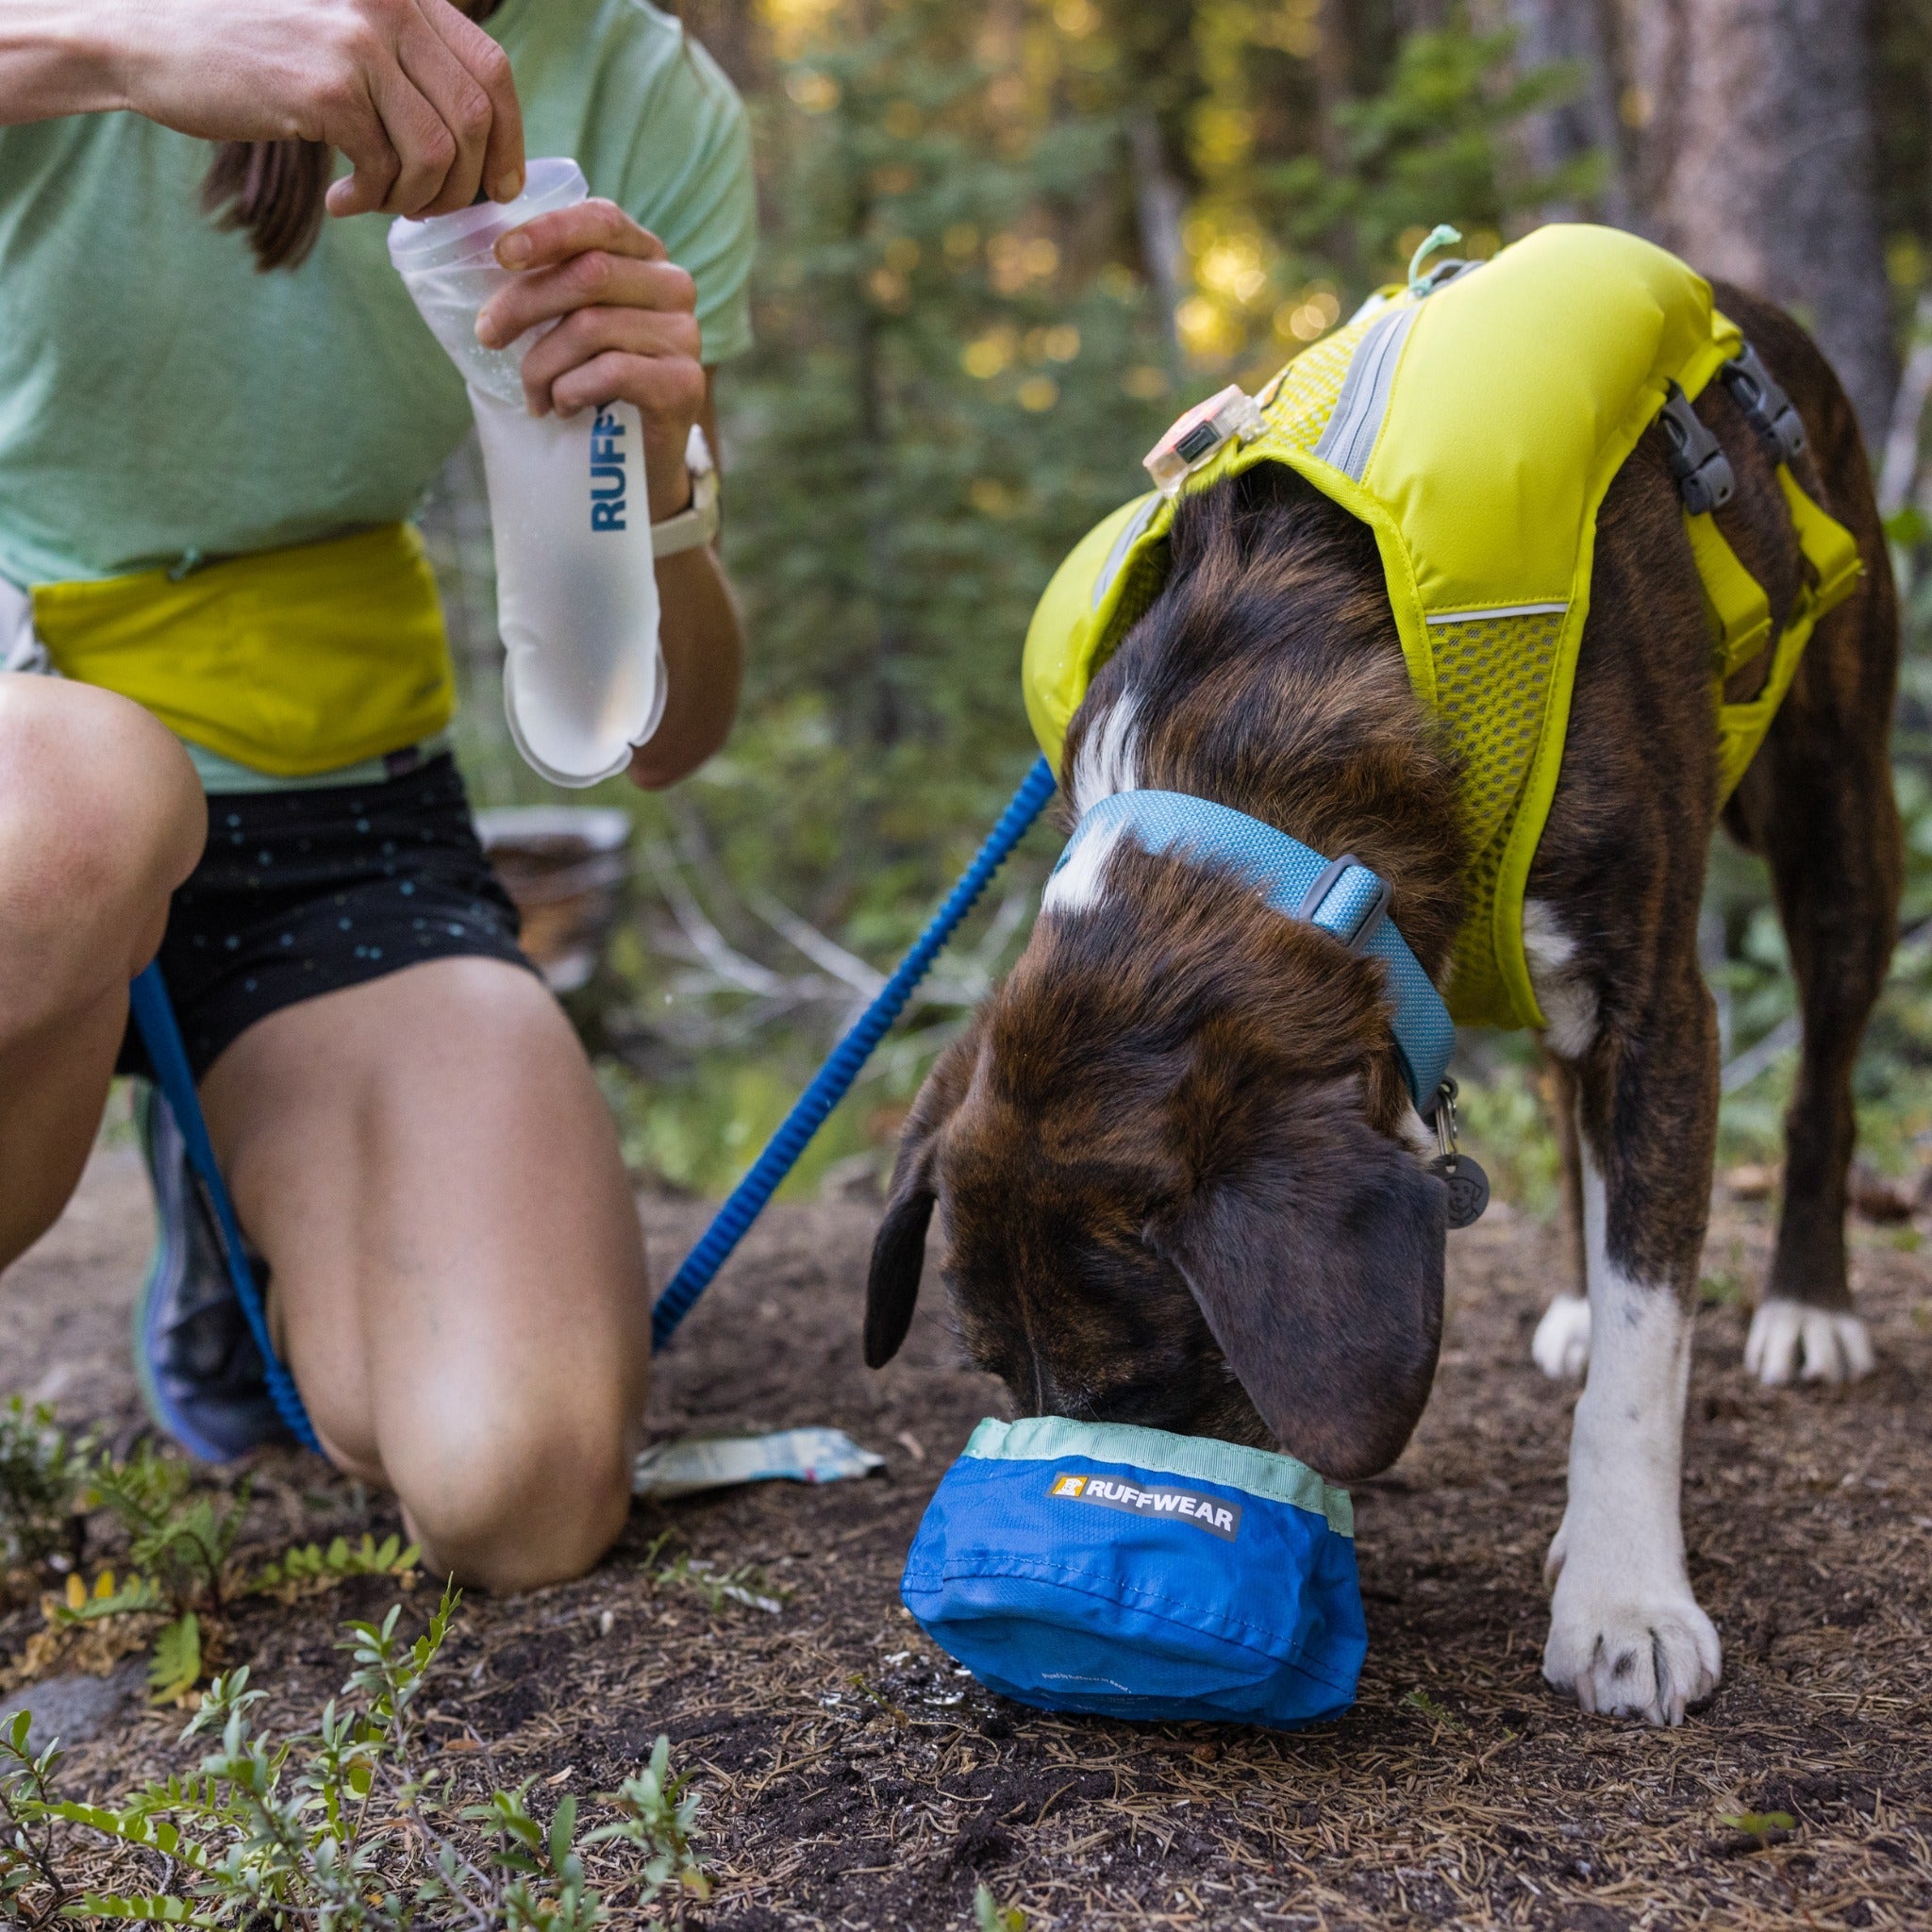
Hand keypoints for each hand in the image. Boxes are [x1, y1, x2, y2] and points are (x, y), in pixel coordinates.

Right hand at [95, 0, 523, 215]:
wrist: (155, 40)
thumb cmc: (256, 49)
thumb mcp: (344, 35)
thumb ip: (407, 66)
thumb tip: (482, 143)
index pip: (493, 70)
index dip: (510, 139)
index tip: (500, 185)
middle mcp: (388, 8)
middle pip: (478, 118)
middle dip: (468, 183)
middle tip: (429, 207)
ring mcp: (356, 46)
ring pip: (440, 153)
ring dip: (418, 198)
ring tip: (381, 202)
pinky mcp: (325, 92)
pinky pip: (387, 170)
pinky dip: (375, 200)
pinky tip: (343, 201)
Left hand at [475, 199, 705, 520]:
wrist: (643, 455)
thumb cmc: (597, 378)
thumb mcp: (574, 319)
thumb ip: (552, 282)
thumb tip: (479, 258)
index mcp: (645, 255)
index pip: (601, 220)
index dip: (549, 232)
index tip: (501, 255)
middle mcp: (673, 286)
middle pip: (590, 273)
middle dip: (525, 304)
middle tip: (489, 335)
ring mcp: (684, 335)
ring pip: (592, 327)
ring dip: (543, 364)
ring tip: (532, 394)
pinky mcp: (684, 383)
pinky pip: (611, 372)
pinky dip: (571, 390)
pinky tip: (562, 407)